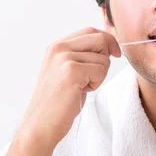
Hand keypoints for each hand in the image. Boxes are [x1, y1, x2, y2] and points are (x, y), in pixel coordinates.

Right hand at [20, 28, 120, 145]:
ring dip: (99, 76)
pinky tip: (81, 92)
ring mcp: (64, 58)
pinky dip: (96, 84)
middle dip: (107, 57)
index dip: (107, 40)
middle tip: (94, 77)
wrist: (41, 124)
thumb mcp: (66, 71)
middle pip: (100, 38)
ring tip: (81, 88)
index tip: (114, 54)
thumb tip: (108, 45)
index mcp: (56, 46)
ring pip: (103, 58)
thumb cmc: (57, 102)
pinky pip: (101, 70)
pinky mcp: (72, 71)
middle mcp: (58, 48)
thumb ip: (81, 56)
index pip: (90, 31)